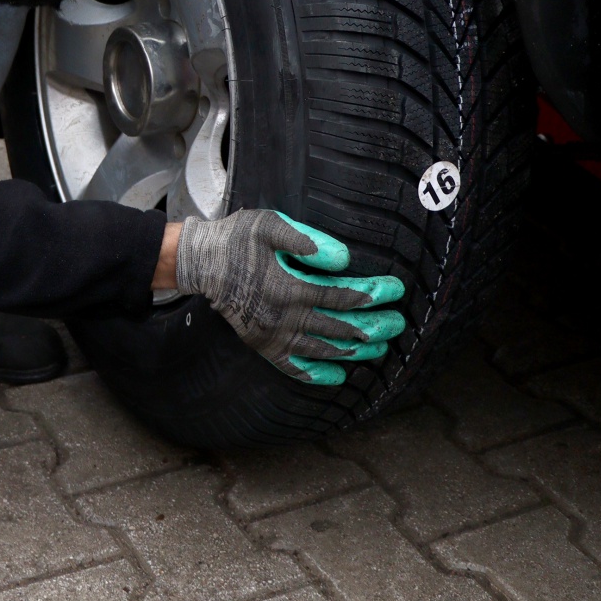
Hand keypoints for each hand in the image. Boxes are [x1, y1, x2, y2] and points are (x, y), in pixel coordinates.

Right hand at [174, 209, 405, 385]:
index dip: (374, 293)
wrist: (202, 263)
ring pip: (325, 351)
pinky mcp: (264, 346)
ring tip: (380, 347)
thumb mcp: (270, 225)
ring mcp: (274, 337)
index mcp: (290, 288)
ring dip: (356, 351)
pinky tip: (338, 375)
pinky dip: (319, 374)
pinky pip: (296, 368)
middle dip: (374, 326)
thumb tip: (344, 260)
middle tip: (398, 323)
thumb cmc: (238, 239)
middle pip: (340, 327)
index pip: (344, 295)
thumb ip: (308, 241)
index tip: (396, 288)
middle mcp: (285, 318)